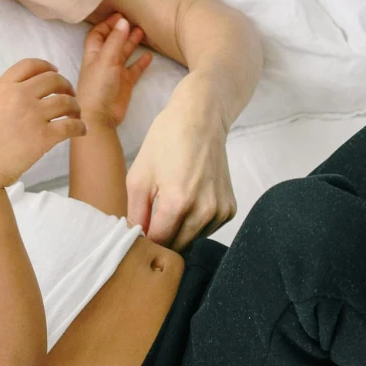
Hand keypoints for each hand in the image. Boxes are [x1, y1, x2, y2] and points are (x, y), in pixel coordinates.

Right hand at [0, 58, 82, 189]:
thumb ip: (2, 98)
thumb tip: (18, 95)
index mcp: (3, 88)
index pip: (30, 65)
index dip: (47, 66)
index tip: (55, 71)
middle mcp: (20, 96)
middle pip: (54, 79)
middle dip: (65, 85)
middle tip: (69, 95)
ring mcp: (33, 115)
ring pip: (67, 101)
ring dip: (75, 107)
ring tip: (75, 114)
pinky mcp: (44, 137)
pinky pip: (71, 126)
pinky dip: (80, 127)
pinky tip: (80, 130)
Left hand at [77, 14, 153, 131]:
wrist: (100, 116)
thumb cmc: (98, 85)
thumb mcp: (106, 59)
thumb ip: (116, 40)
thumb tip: (123, 20)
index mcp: (94, 54)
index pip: (98, 34)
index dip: (107, 24)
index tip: (120, 15)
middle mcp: (104, 61)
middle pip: (113, 41)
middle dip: (122, 31)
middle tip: (135, 20)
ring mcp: (115, 72)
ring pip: (124, 53)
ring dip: (132, 43)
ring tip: (144, 32)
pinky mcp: (125, 83)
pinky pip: (134, 69)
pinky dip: (141, 62)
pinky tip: (149, 55)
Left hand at [124, 82, 236, 249]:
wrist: (202, 118)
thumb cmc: (167, 142)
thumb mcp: (139, 176)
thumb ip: (135, 214)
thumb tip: (136, 240)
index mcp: (178, 203)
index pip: (158, 243)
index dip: (145, 241)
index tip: (139, 233)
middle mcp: (204, 211)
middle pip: (177, 246)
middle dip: (162, 238)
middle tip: (153, 219)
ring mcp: (220, 211)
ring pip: (193, 240)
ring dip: (180, 232)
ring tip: (173, 204)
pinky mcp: (229, 209)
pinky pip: (207, 230)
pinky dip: (196, 224)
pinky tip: (190, 201)